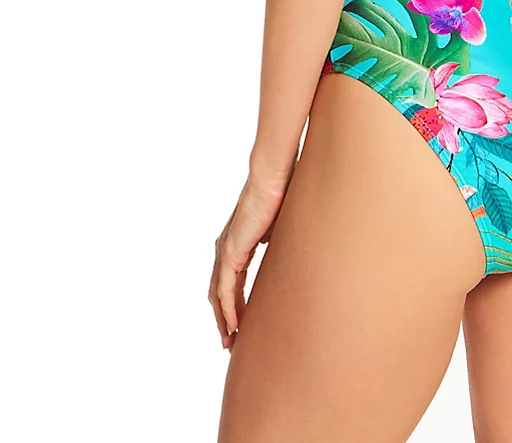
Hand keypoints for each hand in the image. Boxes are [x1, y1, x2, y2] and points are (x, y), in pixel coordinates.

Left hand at [208, 178, 286, 348]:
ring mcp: (225, 250)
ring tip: (231, 342)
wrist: (274, 177)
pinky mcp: (230, 251)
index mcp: (237, 242)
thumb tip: (285, 251)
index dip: (234, 304)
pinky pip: (224, 289)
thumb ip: (278, 242)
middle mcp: (226, 248)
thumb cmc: (281, 192)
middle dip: (224, 319)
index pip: (230, 281)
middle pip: (219, 293)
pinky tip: (234, 325)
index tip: (240, 325)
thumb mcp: (281, 226)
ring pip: (218, 295)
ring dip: (223, 320)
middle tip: (231, 342)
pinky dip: (228, 309)